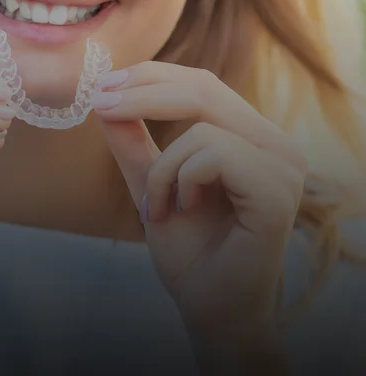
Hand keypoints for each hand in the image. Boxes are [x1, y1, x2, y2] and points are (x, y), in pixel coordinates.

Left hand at [92, 63, 306, 337]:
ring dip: (162, 167)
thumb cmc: (189, 250)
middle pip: (204, 89)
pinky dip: (181, 179)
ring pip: (201, 126)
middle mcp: (276, 144)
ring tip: (156, 206)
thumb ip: (133, 142)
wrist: (210, 309)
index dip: (152, 77)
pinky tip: (183, 209)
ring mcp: (283, 166)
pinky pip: (213, 154)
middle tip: (101, 105)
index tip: (105, 85)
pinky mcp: (277, 190)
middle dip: (143, 93)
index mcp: (253, 136)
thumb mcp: (151, 183)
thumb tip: (105, 96)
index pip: (202, 84)